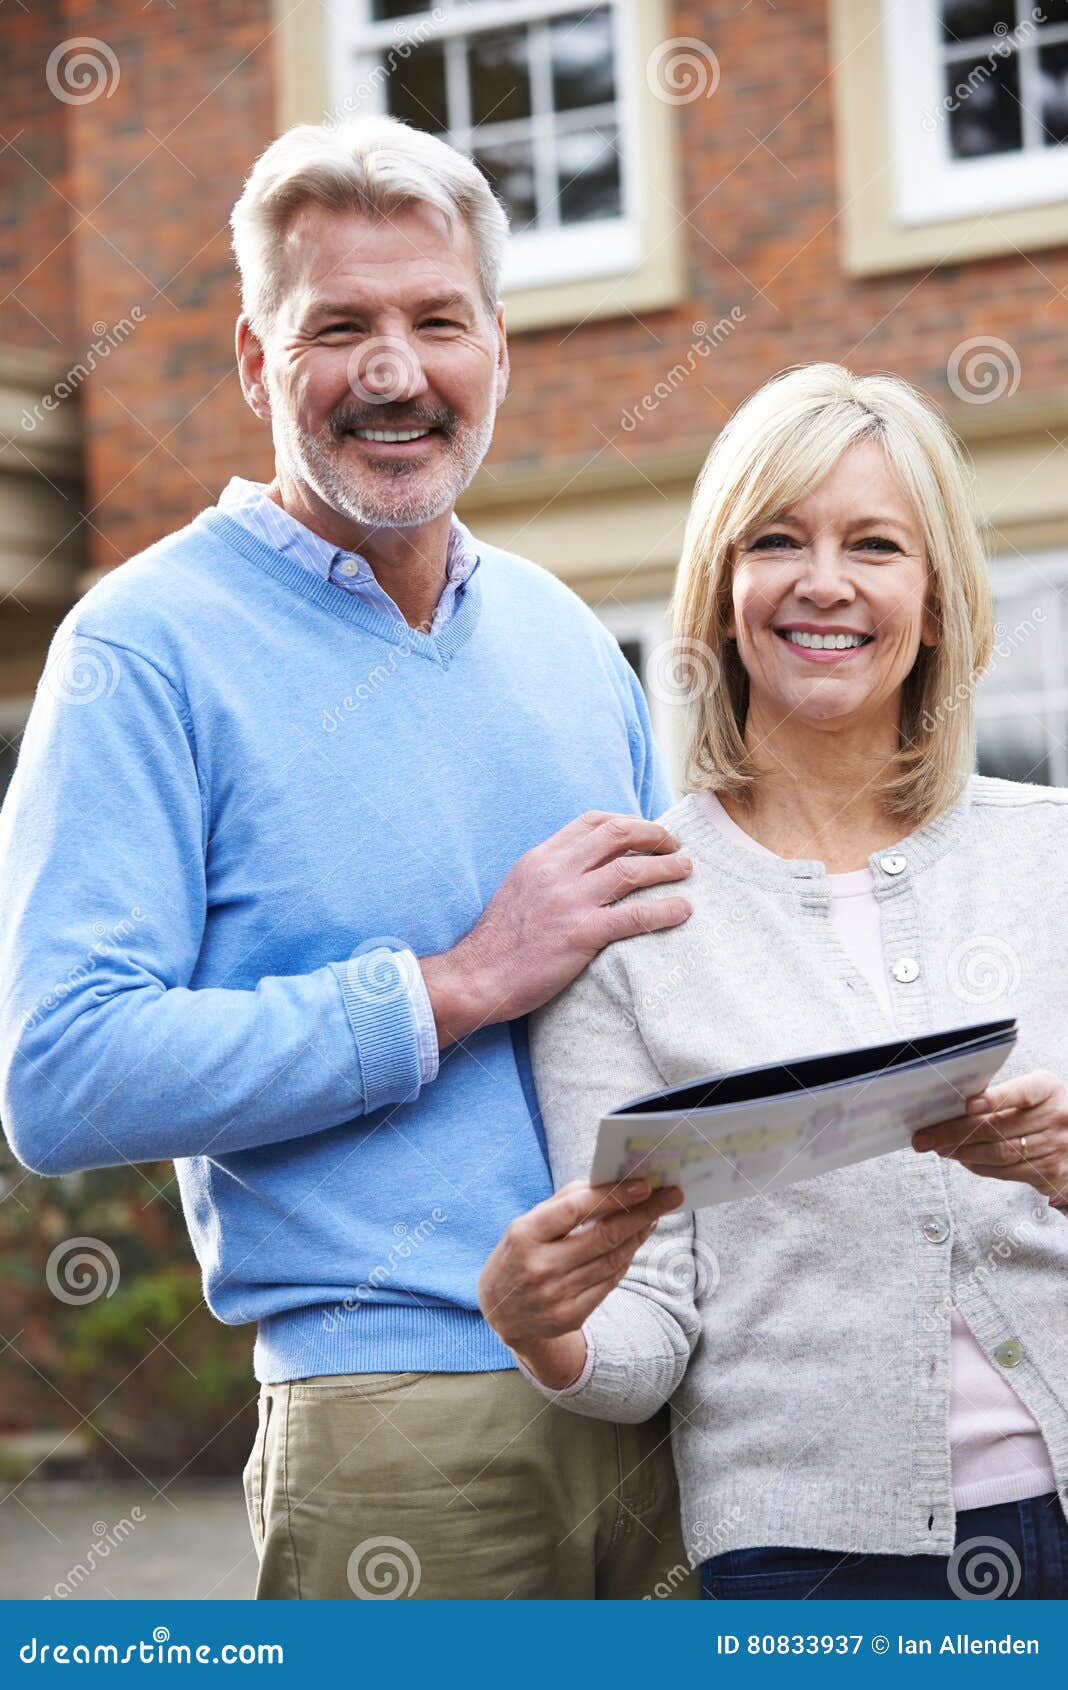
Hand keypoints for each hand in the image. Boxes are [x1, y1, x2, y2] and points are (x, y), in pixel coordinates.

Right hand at [420, 811, 692, 1046]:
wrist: (478, 977)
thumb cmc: (500, 941)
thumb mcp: (519, 888)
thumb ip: (550, 873)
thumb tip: (586, 868)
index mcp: (540, 857)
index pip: (592, 822)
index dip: (627, 821)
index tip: (645, 832)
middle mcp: (556, 871)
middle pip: (618, 834)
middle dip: (654, 834)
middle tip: (675, 845)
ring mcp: (569, 901)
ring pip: (632, 870)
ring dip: (667, 867)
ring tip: (686, 870)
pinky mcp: (581, 934)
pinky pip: (634, 916)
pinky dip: (665, 909)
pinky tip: (682, 910)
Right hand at [478, 1177, 684, 1388]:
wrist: (501, 1312)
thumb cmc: (519, 1254)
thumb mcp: (527, 1224)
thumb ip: (565, 1202)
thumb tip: (610, 1183)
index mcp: (525, 1234)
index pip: (575, 1210)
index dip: (613, 1195)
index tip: (645, 1184)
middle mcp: (540, 1266)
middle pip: (604, 1236)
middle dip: (642, 1213)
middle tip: (670, 1196)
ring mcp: (556, 1295)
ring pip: (612, 1260)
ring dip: (639, 1235)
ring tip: (654, 1215)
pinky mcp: (570, 1316)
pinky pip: (609, 1282)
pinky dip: (625, 1259)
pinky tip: (635, 1242)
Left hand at [912, 1070, 1067, 1207]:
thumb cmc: (1046, 1111)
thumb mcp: (1035, 1094)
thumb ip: (1004, 1097)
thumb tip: (953, 1107)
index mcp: (1048, 1089)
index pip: (1022, 1092)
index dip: (994, 1099)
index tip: (968, 1105)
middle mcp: (1057, 1117)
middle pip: (998, 1127)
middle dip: (956, 1132)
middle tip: (927, 1136)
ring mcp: (1056, 1147)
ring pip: (999, 1153)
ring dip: (962, 1152)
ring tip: (939, 1148)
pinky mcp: (1051, 1173)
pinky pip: (1007, 1172)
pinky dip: (980, 1167)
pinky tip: (963, 1160)